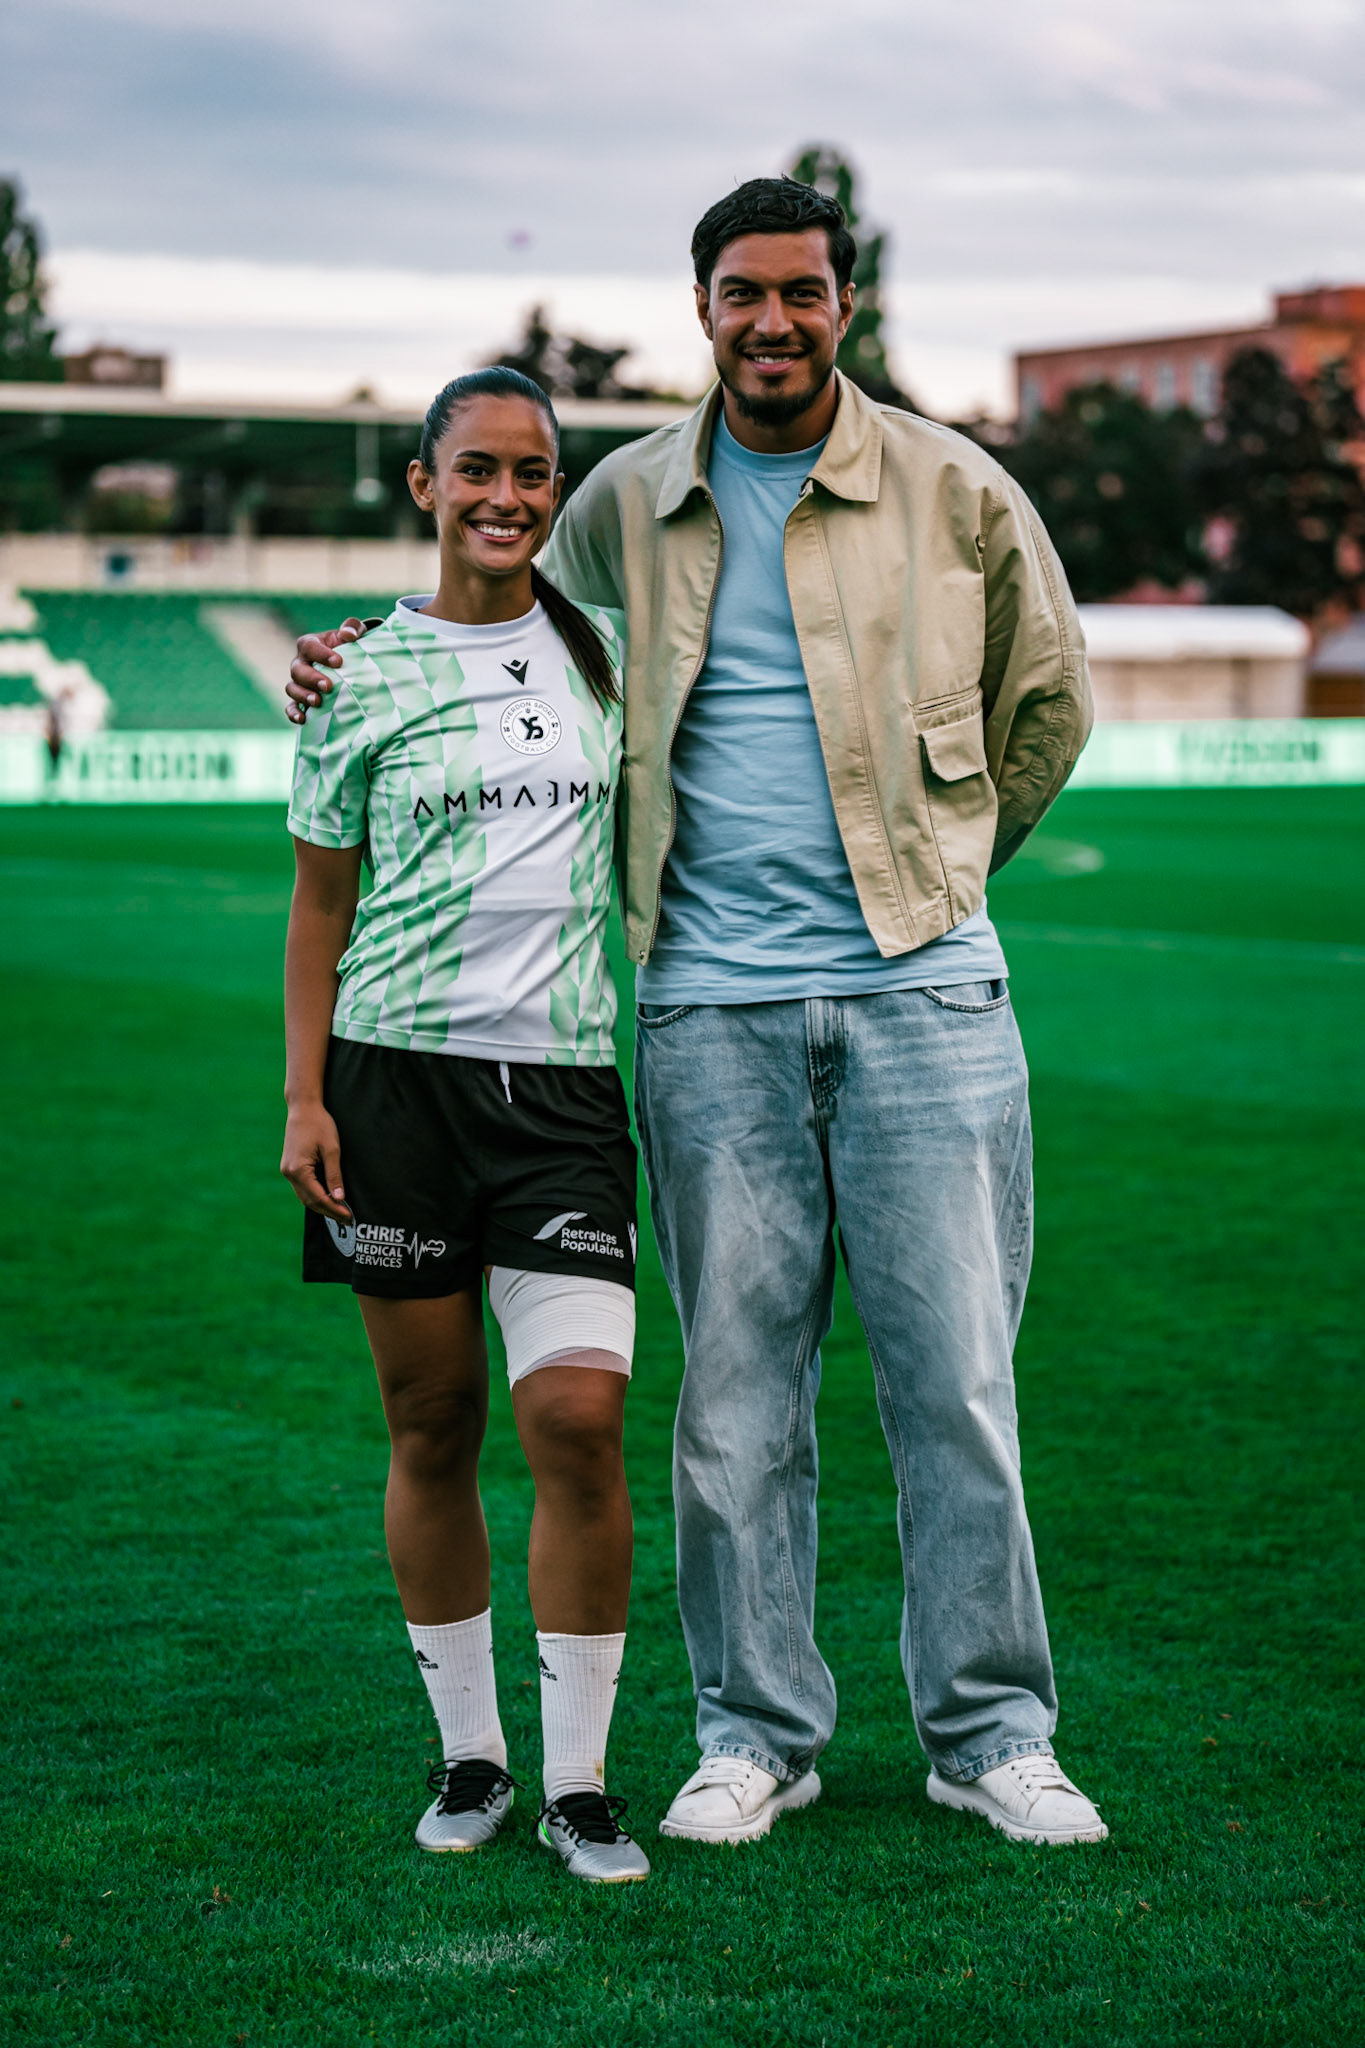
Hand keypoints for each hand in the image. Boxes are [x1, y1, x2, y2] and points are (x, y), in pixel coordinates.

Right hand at [280, 1103, 350, 1219]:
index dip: (334, 1208)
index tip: (349, 1216)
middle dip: (328, 1211)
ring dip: (321, 1205)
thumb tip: (339, 1197)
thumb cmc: (319, 1125)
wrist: (303, 1108)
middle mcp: (289, 1173)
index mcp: (298, 1170)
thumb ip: (334, 1175)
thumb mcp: (332, 1150)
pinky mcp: (289, 1167)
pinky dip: (314, 1195)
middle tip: (347, 1218)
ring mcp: (287, 1171)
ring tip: (339, 1211)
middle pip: (309, 1201)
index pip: (318, 1198)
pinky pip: (302, 1188)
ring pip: (304, 1196)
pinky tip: (327, 1198)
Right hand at [285, 619, 366, 724]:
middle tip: (328, 686)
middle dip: (312, 678)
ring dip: (303, 696)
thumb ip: (353, 627)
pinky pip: (291, 707)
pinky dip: (293, 713)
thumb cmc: (349, 646)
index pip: (310, 647)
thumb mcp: (354, 633)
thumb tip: (349, 635)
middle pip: (298, 670)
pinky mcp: (300, 700)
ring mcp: (298, 682)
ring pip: (292, 688)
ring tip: (318, 702)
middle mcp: (300, 663)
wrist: (347, 664)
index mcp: (310, 644)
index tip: (339, 662)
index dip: (322, 654)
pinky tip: (302, 719)